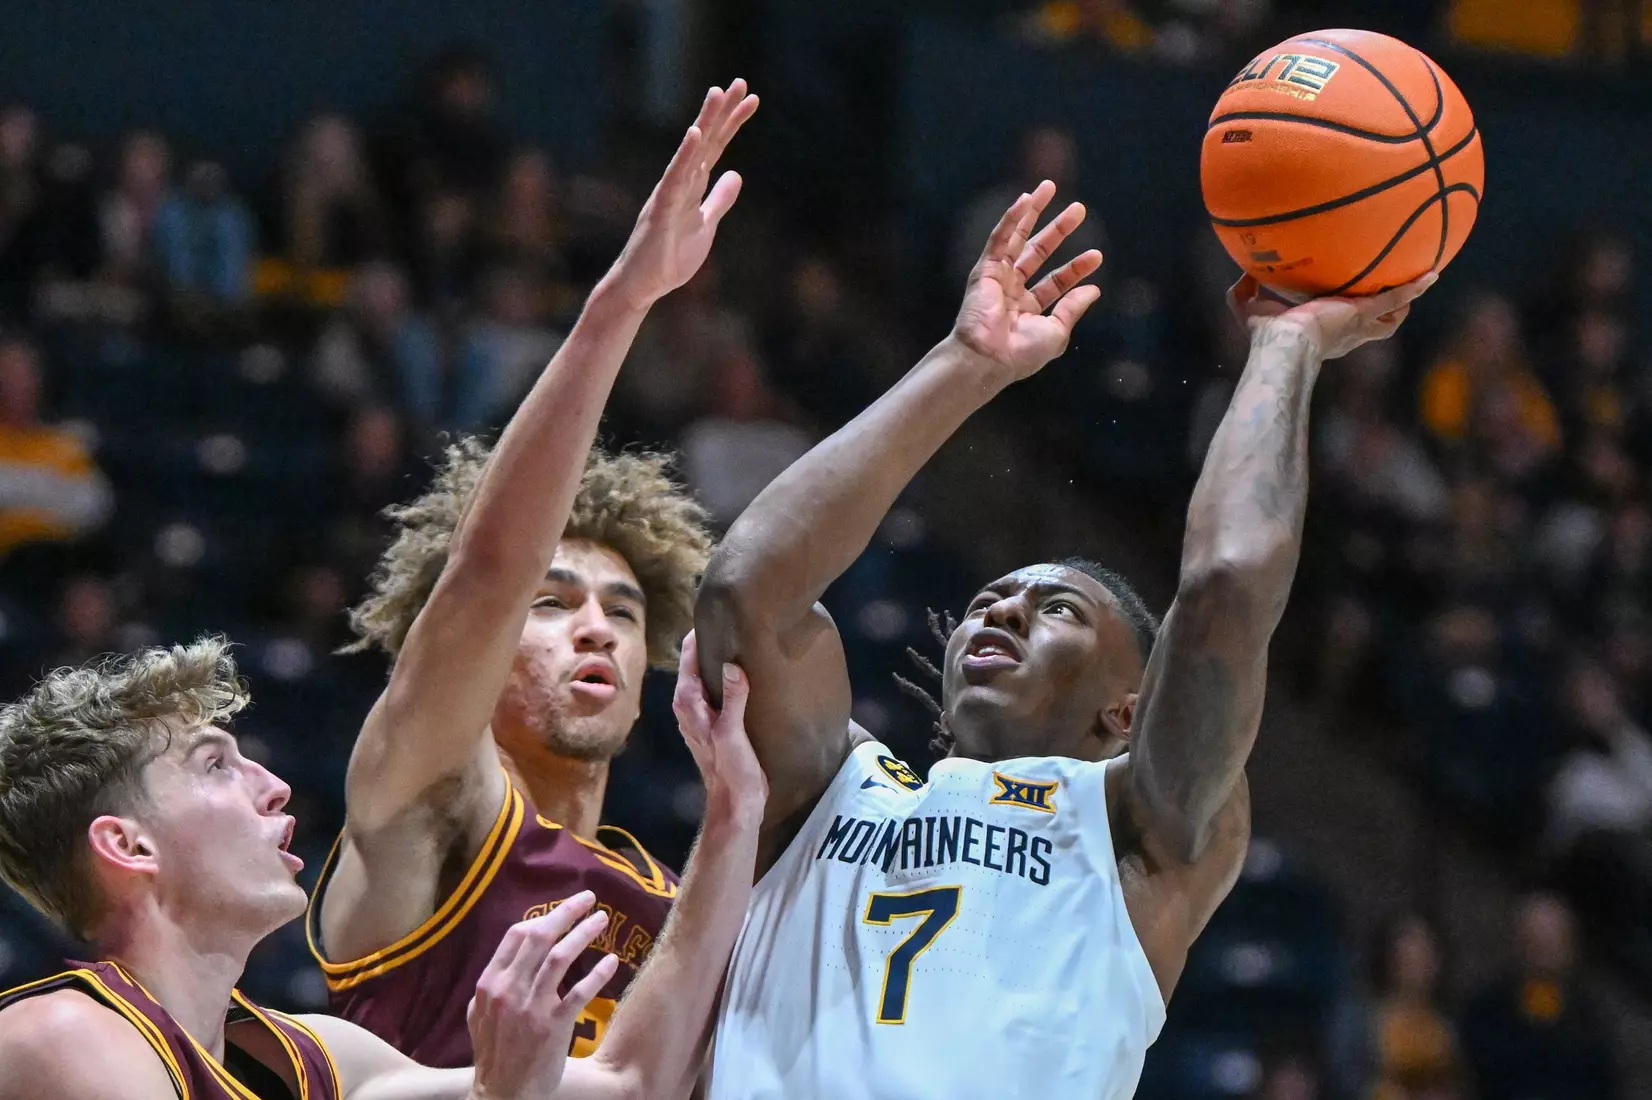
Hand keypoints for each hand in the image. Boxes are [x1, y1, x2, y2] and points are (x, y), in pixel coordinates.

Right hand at [468, 892, 617, 1099]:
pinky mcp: (553, 1026)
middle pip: (540, 936)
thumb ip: (496, 982)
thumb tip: (514, 952)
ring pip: (561, 956)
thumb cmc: (494, 1052)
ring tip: (603, 919)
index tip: (563, 908)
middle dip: (567, 911)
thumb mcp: (481, 1013)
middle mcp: (509, 989)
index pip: (516, 934)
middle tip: (589, 898)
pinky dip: (597, 973)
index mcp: (490, 983)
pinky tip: (611, 960)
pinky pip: (580, 992)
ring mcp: (531, 1007)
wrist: (502, 1093)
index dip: (542, 915)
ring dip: (584, 932)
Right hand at [607, 80, 759, 306]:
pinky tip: (694, 135)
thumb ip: (718, 200)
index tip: (751, 99)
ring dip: (703, 122)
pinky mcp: (661, 212)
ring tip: (716, 94)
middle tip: (739, 82)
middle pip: (704, 142)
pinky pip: (674, 181)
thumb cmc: (668, 257)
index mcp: (691, 186)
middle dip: (721, 112)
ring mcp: (668, 195)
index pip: (715, 148)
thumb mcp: (705, 226)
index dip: (732, 124)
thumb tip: (735, 175)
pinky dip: (684, 158)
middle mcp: (678, 183)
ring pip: (689, 153)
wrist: (641, 287)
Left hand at [673, 631, 765, 820]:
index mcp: (688, 700)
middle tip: (740, 617)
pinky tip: (748, 670)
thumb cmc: (731, 770)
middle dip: (714, 639)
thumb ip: (733, 698)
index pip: (690, 653)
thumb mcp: (732, 732)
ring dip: (722, 658)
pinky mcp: (716, 719)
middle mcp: (689, 702)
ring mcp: (701, 711)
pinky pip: (719, 687)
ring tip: (745, 636)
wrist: (736, 803)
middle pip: (698, 660)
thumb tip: (732, 664)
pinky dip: (729, 676)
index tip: (721, 609)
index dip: (702, 631)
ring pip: (708, 673)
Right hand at [951, 179, 1103, 382]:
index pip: (1055, 282)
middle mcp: (1012, 292)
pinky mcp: (984, 270)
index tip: (1097, 255)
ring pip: (1017, 238)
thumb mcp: (1056, 331)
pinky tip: (1025, 200)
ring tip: (1049, 187)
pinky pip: (1000, 239)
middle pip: (1038, 252)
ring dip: (1033, 212)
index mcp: (1028, 310)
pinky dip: (1012, 219)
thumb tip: (1094, 290)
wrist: (988, 358)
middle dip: (1058, 230)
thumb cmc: (1020, 353)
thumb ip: (1073, 308)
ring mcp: (997, 279)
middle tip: (1079, 209)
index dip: (1076, 268)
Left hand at [1230, 272, 1436, 360]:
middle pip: (1370, 326)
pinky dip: (1413, 287)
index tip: (1343, 304)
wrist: (1284, 344)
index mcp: (1320, 331)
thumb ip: (1244, 288)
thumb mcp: (1249, 306)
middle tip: (1392, 300)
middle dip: (1381, 315)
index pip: (1336, 325)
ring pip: (1389, 317)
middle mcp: (1343, 331)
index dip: (1342, 316)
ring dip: (1403, 304)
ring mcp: (1357, 323)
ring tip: (1418, 285)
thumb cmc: (1266, 334)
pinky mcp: (1364, 313)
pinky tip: (1430, 274)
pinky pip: (1396, 298)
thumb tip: (1245, 269)